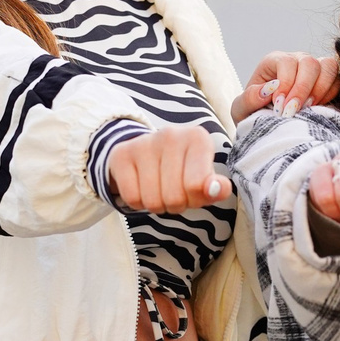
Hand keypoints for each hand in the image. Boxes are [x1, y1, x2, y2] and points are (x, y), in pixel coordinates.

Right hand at [107, 125, 228, 212]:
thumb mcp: (205, 178)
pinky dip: (138, 203)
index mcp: (197, 138)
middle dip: (177, 204)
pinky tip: (143, 187)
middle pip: (174, 197)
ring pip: (152, 201)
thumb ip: (216, 187)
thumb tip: (218, 189)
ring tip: (160, 190)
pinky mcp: (121, 154)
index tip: (194, 190)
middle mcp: (171, 135)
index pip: (196, 186)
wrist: (148, 152)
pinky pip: (132, 198)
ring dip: (158, 205)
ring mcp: (143, 143)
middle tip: (175, 192)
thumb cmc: (184, 169)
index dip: (196, 199)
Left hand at [234, 51, 339, 121]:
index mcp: (274, 61)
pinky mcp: (328, 81)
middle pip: (309, 62)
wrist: (269, 125)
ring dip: (320, 89)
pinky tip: (316, 108)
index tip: (279, 106)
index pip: (286, 62)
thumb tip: (268, 89)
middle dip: (303, 89)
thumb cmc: (254, 114)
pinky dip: (330, 94)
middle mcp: (297, 60)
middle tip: (293, 111)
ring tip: (308, 109)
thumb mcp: (241, 110)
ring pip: (328, 66)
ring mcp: (315, 69)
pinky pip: (338, 80)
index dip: (285, 83)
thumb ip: (248, 99)